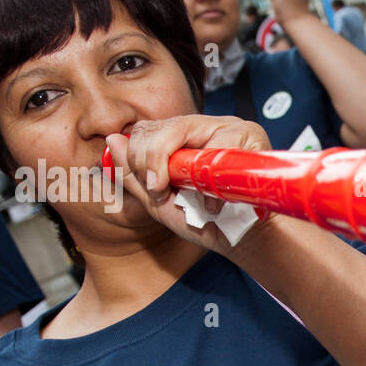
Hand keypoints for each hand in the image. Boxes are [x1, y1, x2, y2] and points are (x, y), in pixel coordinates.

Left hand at [105, 115, 271, 254]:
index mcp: (180, 139)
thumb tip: (112, 141)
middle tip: (164, 189)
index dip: (141, 156)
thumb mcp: (159, 203)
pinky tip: (214, 198)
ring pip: (188, 128)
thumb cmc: (205, 221)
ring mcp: (228, 127)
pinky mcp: (252, 136)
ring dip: (184, 168)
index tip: (152, 188)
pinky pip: (223, 142)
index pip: (148, 130)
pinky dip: (215, 173)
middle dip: (155, 158)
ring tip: (192, 196)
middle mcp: (203, 127)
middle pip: (164, 126)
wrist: (243, 239)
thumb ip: (133, 175)